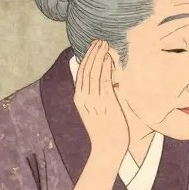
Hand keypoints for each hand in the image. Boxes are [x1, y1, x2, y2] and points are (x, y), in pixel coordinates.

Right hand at [75, 41, 128, 166]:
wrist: (107, 148)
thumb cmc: (106, 131)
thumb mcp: (98, 110)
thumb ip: (100, 96)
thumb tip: (107, 82)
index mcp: (79, 99)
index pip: (81, 73)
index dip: (87, 58)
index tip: (93, 47)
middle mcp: (83, 97)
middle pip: (86, 69)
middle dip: (92, 53)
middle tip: (99, 40)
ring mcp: (93, 99)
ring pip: (94, 72)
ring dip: (99, 56)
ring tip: (104, 44)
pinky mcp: (104, 102)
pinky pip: (103, 80)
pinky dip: (105, 67)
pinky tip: (108, 58)